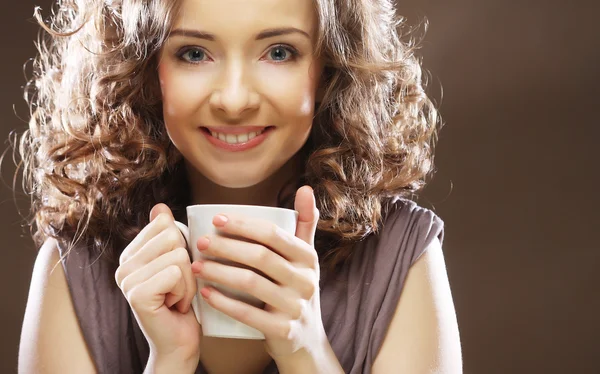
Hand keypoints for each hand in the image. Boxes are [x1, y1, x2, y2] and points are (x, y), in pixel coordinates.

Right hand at [115, 204, 200, 366]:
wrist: (178, 343)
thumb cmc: (182, 302)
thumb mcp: (179, 263)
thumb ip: (168, 236)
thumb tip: (159, 206)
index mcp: (132, 253)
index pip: (164, 223)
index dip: (182, 247)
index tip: (175, 272)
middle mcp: (124, 264)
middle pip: (173, 236)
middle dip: (187, 264)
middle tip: (178, 288)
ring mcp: (127, 279)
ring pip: (178, 255)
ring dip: (188, 281)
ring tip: (177, 297)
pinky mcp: (137, 293)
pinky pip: (176, 273)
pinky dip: (185, 291)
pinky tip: (174, 306)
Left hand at [190, 186, 327, 360]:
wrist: (305, 340)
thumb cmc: (296, 290)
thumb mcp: (306, 258)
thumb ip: (305, 223)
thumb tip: (304, 188)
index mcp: (308, 258)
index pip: (273, 234)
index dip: (244, 224)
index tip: (215, 219)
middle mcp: (306, 280)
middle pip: (260, 256)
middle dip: (226, 246)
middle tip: (200, 242)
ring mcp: (295, 307)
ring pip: (251, 283)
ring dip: (219, 271)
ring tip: (196, 265)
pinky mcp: (283, 330)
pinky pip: (249, 314)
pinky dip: (224, 302)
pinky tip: (205, 293)